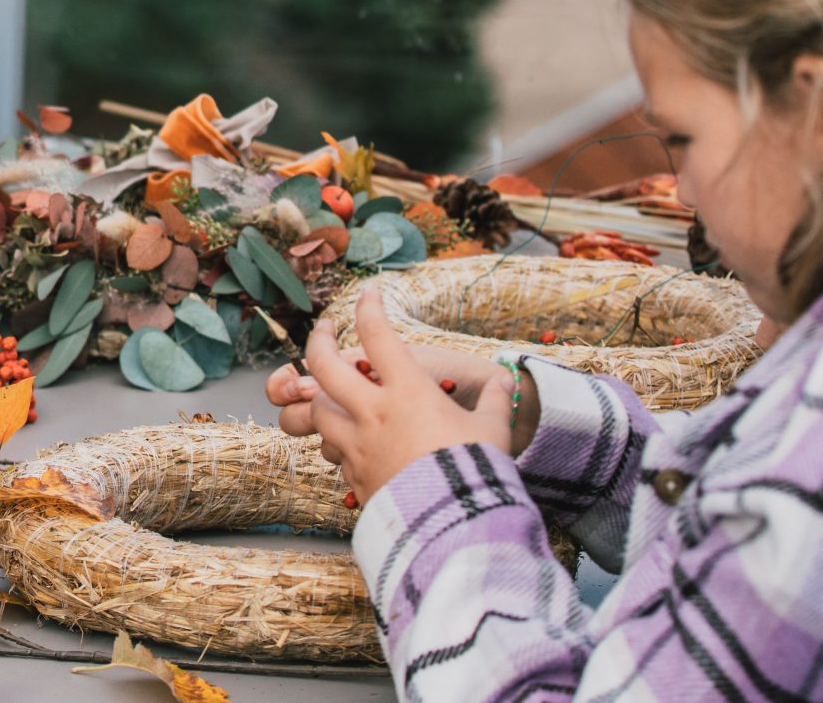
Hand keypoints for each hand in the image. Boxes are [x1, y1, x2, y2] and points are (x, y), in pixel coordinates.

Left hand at [264, 291, 537, 502]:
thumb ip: (495, 400)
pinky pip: (336, 455)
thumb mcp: (493, 429)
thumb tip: (506, 382)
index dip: (369, 308)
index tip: (369, 296)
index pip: (378, 335)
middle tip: (325, 332)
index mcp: (408, 390)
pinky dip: (338, 444)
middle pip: (324, 365)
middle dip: (318, 342)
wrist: (457, 526)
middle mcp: (374, 412)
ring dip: (319, 400)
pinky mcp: (356, 477)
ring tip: (326, 392)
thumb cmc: (477, 471)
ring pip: (316, 413)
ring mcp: (359, 446)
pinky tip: (351, 442)